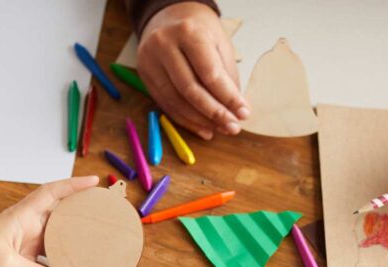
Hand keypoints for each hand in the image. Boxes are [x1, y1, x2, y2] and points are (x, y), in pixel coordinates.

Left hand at [0, 176, 98, 266]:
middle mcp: (27, 230)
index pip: (51, 194)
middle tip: (104, 225)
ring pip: (59, 250)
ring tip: (93, 266)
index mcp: (21, 218)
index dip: (72, 186)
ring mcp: (26, 249)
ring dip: (74, 258)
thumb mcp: (3, 262)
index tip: (93, 183)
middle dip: (83, 222)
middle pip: (62, 222)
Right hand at [137, 2, 248, 139]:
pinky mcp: (144, 74)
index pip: (209, 73)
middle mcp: (164, 45)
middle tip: (232, 127)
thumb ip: (227, 76)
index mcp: (188, 32)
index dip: (228, 97)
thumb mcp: (219, 44)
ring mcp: (150, 60)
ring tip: (219, 129)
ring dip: (200, 120)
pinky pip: (165, 103)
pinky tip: (202, 128)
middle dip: (214, 113)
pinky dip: (185, 119)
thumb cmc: (199, 30)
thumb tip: (235, 110)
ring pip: (176, 100)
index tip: (243, 113)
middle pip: (190, 89)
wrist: (169, 16)